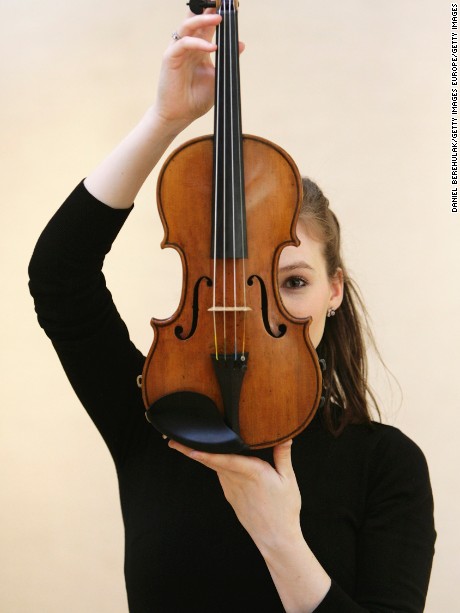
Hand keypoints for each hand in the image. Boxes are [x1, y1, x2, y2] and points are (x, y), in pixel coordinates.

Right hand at [154, 10, 244, 132]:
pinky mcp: (170, 58)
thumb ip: (228, 59)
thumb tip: (241, 44)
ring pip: (187, 25)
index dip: (214, 13)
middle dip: (206, 8)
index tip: (229, 9)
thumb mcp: (218, 77)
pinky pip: (184, 43)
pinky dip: (198, 43)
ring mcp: (178, 50)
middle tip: (221, 3)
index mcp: (198, 49)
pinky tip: (212, 47)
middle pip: (194, 18)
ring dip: (203, 19)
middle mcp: (188, 46)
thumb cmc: (196, 99)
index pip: (206, 24)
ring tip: (219, 19)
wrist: (181, 115)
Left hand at [168, 439, 303, 556]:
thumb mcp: (288, 480)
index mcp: (251, 472)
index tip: (189, 448)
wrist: (275, 538)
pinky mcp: (230, 496)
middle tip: (172, 441)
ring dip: (203, 456)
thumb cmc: (284, 508)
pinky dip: (215, 465)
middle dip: (190, 451)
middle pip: (210, 462)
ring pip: (214, 468)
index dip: (205, 454)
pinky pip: (221, 475)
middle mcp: (235, 480)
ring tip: (190, 443)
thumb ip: (283, 455)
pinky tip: (216, 458)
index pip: (223, 460)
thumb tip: (286, 436)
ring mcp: (230, 489)